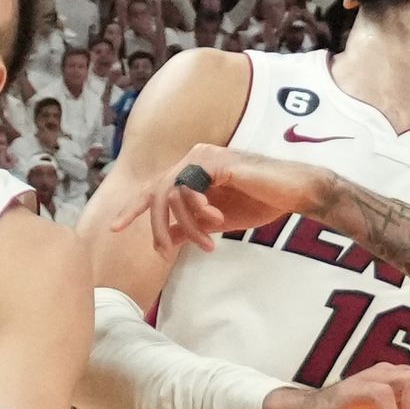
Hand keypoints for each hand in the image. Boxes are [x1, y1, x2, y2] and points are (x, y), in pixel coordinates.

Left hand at [111, 143, 335, 258]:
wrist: (294, 193)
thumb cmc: (260, 202)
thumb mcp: (217, 221)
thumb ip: (191, 225)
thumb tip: (168, 239)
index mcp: (192, 170)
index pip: (154, 188)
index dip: (133, 208)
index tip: (115, 228)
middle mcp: (193, 157)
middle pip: (156, 192)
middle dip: (156, 226)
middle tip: (163, 252)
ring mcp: (203, 156)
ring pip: (172, 195)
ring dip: (187, 226)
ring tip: (207, 242)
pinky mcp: (217, 161)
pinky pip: (190, 190)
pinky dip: (197, 211)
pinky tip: (215, 220)